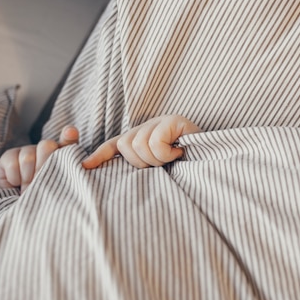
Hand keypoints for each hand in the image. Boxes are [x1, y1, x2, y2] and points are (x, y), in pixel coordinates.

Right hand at [0, 126, 78, 192]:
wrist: (22, 207)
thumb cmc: (45, 197)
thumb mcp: (58, 188)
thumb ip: (66, 170)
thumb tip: (69, 135)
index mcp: (64, 156)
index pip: (68, 140)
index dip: (69, 135)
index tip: (70, 133)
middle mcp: (46, 149)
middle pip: (46, 146)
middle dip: (43, 167)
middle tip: (42, 183)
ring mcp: (26, 151)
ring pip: (28, 157)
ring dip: (28, 178)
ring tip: (29, 189)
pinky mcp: (8, 156)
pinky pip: (12, 164)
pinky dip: (15, 178)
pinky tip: (17, 183)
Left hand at [81, 115, 200, 168]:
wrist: (214, 162)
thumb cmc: (186, 170)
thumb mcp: (158, 173)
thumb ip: (140, 171)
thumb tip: (113, 180)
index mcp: (142, 140)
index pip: (115, 145)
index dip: (99, 155)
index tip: (85, 167)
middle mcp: (148, 128)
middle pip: (125, 145)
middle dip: (141, 163)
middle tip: (162, 166)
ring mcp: (160, 122)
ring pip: (138, 145)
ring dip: (156, 160)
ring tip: (173, 159)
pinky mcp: (173, 120)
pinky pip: (154, 143)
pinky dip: (166, 154)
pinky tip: (179, 152)